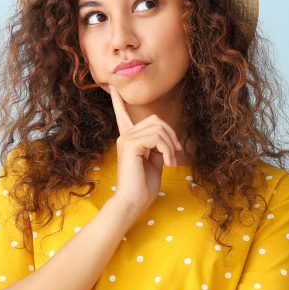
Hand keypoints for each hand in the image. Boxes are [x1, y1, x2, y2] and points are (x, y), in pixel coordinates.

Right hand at [107, 84, 181, 216]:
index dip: (118, 101)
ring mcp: (126, 139)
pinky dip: (167, 150)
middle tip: (176, 154)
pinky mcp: (130, 145)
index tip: (112, 87)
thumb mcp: (155, 162)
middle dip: (171, 135)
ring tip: (172, 162)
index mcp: (129, 139)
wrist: (134, 202)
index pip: (122, 114)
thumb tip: (165, 137)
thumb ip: (158, 146)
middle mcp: (125, 136)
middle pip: (155, 120)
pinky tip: (168, 163)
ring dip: (170, 146)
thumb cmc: (144, 186)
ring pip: (158, 129)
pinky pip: (156, 138)